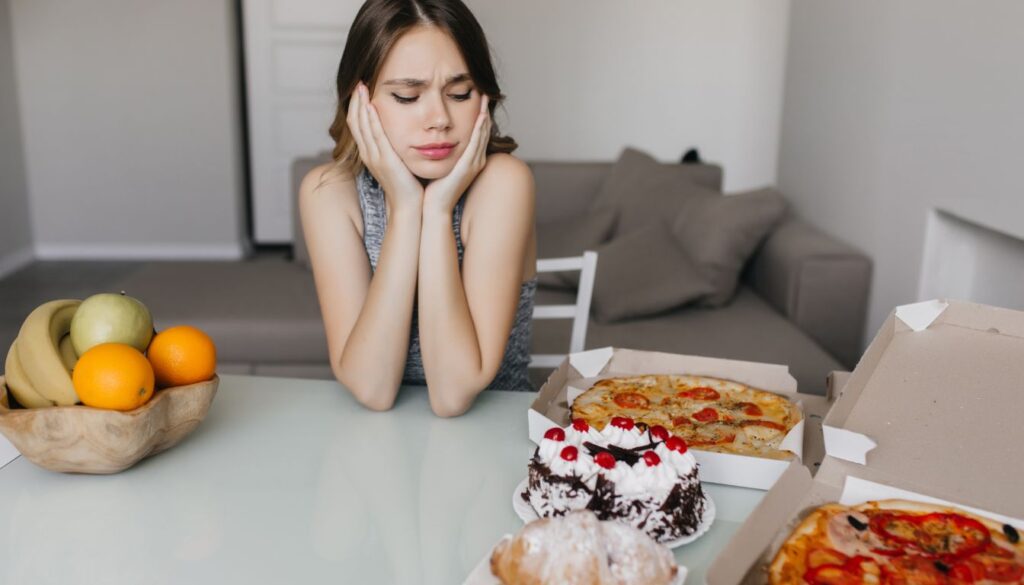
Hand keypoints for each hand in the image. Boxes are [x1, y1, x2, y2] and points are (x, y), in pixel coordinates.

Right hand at [347, 82, 423, 212]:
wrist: (409, 206)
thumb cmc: (407, 185)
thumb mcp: (396, 162)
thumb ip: (392, 148)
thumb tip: (396, 133)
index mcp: (369, 154)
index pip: (357, 125)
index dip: (356, 107)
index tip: (360, 90)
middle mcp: (368, 154)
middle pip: (355, 122)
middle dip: (355, 101)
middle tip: (358, 83)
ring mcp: (374, 157)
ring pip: (362, 126)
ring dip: (361, 105)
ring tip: (362, 87)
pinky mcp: (384, 160)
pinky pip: (375, 135)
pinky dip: (372, 119)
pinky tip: (372, 105)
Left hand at [422, 95, 490, 214]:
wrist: (432, 208)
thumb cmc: (432, 189)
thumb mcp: (439, 165)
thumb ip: (439, 152)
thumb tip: (433, 139)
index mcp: (469, 161)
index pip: (477, 134)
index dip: (479, 117)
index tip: (476, 100)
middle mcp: (476, 161)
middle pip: (483, 131)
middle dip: (484, 112)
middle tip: (485, 92)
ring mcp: (474, 164)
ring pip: (482, 135)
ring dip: (484, 116)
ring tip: (485, 98)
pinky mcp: (468, 167)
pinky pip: (476, 144)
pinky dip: (479, 130)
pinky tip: (481, 117)